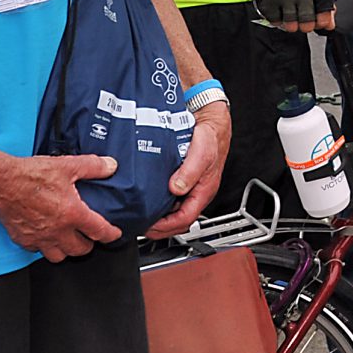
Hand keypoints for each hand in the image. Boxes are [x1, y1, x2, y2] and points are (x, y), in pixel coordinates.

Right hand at [0, 153, 123, 260]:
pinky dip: (44, 247)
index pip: (99, 231)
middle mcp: (57, 230)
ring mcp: (39, 238)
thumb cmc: (29, 175)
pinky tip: (45, 236)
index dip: (111, 234)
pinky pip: (37, 251)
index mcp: (72, 214)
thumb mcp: (67, 165)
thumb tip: (110, 166)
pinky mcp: (23, 239)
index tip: (114, 234)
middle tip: (89, 236)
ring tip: (69, 240)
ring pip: (59, 256)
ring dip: (67, 250)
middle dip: (88, 244)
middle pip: (80, 250)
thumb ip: (93, 167)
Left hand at [145, 107, 227, 238]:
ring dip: (159, 216)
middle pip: (178, 221)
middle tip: (141, 226)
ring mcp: (189, 188)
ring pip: (174, 211)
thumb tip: (176, 188)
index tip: (149, 227)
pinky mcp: (182, 180)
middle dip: (160, 228)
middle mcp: (196, 193)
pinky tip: (148, 198)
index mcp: (204, 192)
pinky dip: (158, 202)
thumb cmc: (211, 139)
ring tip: (142, 215)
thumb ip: (189, 172)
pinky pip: (171, 198)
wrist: (211, 123)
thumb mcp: (201, 154)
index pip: (184, 220)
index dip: (166, 227)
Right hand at [248, 0, 335, 31]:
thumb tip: (329, 25)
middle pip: (306, 25)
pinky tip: (280, 9)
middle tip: (302, 18)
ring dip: (291, 23)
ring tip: (291, 12)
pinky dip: (277, 19)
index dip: (320, 22)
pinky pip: (275, 21)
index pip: (322, 19)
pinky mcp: (267, 1)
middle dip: (305, 25)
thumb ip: (325, 4)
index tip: (318, 20)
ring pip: (290, 26)